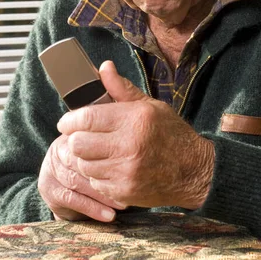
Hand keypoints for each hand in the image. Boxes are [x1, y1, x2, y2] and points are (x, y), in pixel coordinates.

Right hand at [38, 133, 125, 221]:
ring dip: (101, 195)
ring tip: (122, 205)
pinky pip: (71, 198)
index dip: (111, 155)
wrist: (73, 195)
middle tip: (129, 187)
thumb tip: (142, 150)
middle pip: (82, 161)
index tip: (132, 167)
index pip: (91, 142)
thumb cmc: (99, 170)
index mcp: (75, 134)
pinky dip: (92, 208)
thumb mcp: (106, 154)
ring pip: (76, 181)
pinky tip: (109, 215)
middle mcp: (59, 148)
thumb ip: (116, 150)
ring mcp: (51, 168)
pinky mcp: (48, 189)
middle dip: (106, 176)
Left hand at [57, 61, 214, 208]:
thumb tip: (104, 67)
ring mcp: (126, 171)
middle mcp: (128, 145)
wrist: (194, 170)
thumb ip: (122, 89)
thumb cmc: (171, 134)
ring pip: (83, 164)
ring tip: (98, 152)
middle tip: (83, 137)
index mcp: (134, 119)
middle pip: (78, 144)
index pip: (86, 118)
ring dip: (86, 158)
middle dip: (76, 139)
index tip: (66, 122)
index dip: (69, 120)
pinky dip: (97, 175)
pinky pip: (95, 182)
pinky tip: (109, 167)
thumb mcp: (150, 106)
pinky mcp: (125, 192)